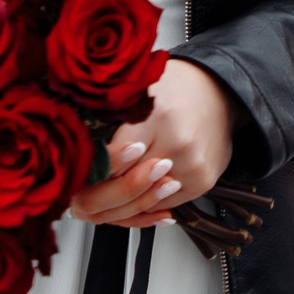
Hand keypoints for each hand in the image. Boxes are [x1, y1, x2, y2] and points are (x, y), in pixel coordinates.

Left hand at [67, 60, 236, 229]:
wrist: (219, 92)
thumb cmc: (176, 88)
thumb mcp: (138, 91)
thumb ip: (111, 118)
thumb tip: (76, 147)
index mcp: (156, 116)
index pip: (112, 160)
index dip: (89, 171)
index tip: (74, 175)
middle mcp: (177, 143)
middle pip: (125, 185)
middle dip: (99, 193)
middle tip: (76, 198)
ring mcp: (192, 165)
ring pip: (143, 201)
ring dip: (120, 202)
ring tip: (99, 199)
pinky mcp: (202, 181)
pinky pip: (163, 204)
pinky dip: (144, 203)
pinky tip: (130, 196)